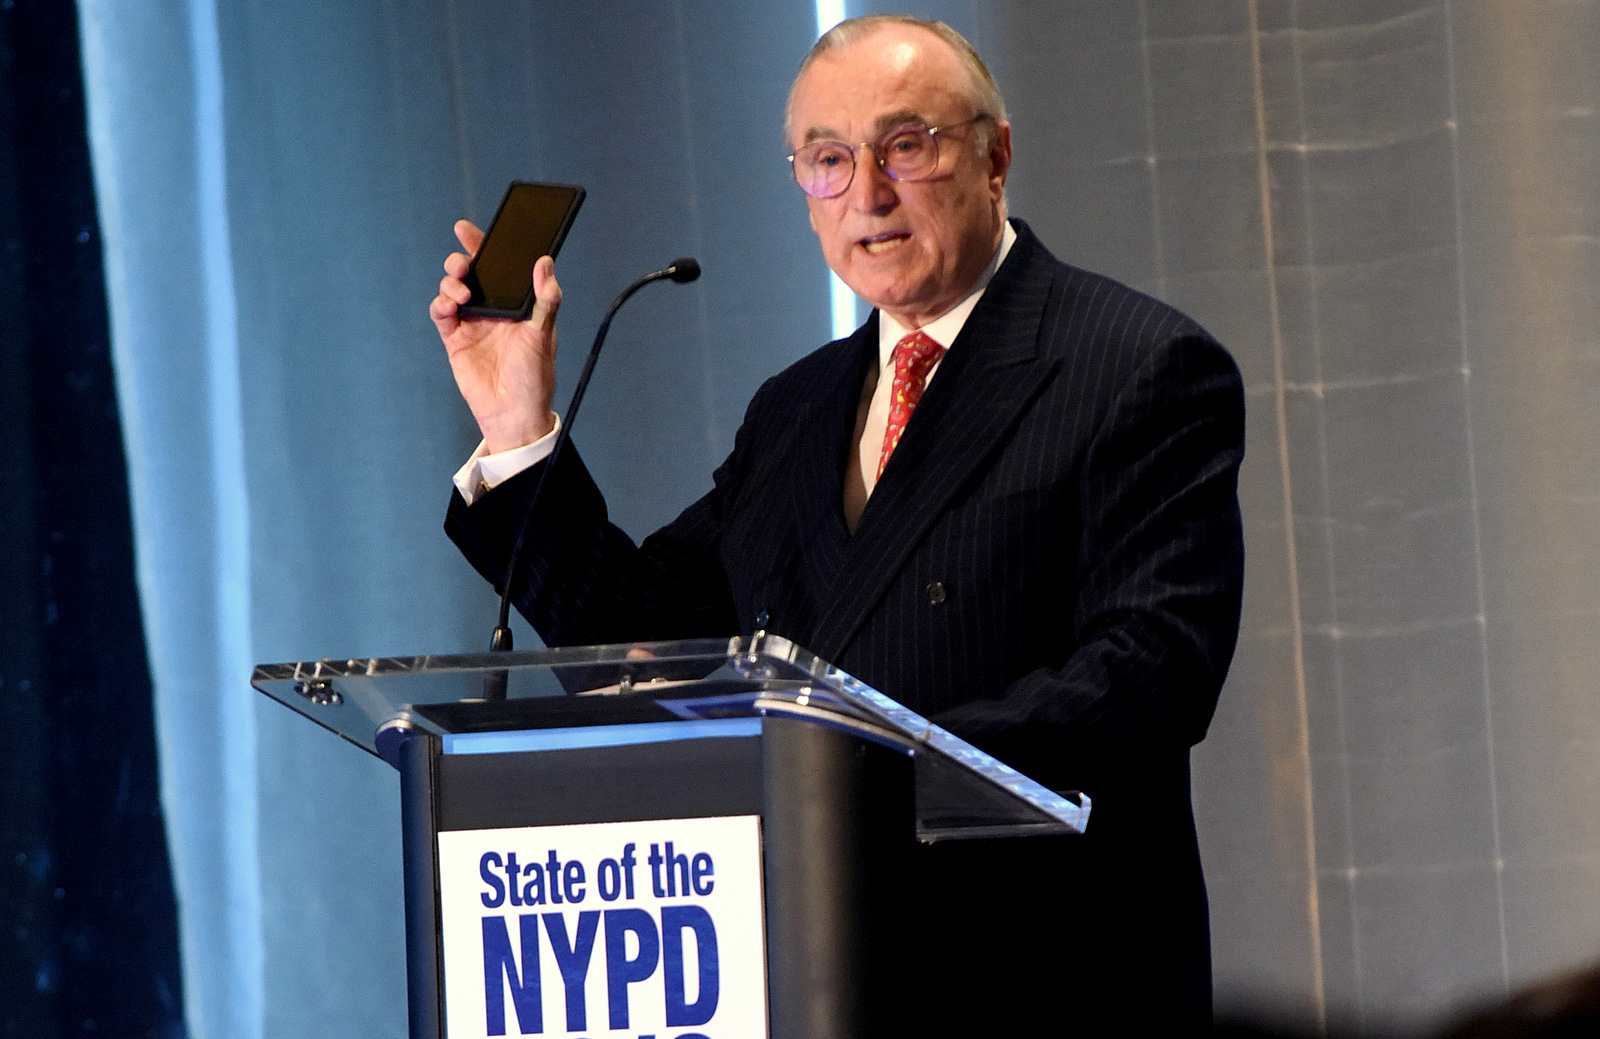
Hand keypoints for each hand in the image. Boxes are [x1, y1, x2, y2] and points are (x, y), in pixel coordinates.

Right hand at [430, 219, 560, 452]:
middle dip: (462, 260)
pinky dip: (441, 304)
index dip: (482, 244)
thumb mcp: (544, 334)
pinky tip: (449, 306)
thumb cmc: (535, 375)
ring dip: (452, 283)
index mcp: (516, 302)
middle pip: (471, 272)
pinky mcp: (456, 339)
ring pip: (453, 289)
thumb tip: (546, 263)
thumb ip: (545, 299)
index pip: (499, 266)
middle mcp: (493, 308)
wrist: (514, 412)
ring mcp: (472, 322)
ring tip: (463, 293)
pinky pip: (441, 314)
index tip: (468, 229)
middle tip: (464, 263)